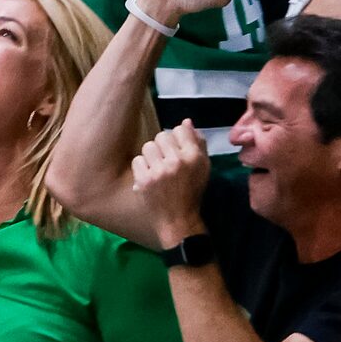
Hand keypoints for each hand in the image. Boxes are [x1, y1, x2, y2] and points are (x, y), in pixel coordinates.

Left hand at [130, 122, 212, 250]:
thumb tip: (186, 122)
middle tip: (166, 160)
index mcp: (194, 157)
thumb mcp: (203, 167)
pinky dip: (142, 168)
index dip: (177, 138)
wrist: (179, 219)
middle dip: (163, 147)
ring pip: (148, 146)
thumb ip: (197, 143)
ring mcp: (159, 171)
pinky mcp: (144, 180)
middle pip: (161, 136)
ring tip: (157, 168)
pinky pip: (137, 160)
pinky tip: (149, 177)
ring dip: (151, 156)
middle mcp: (177, 161)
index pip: (180, 129)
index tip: (177, 149)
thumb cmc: (192, 191)